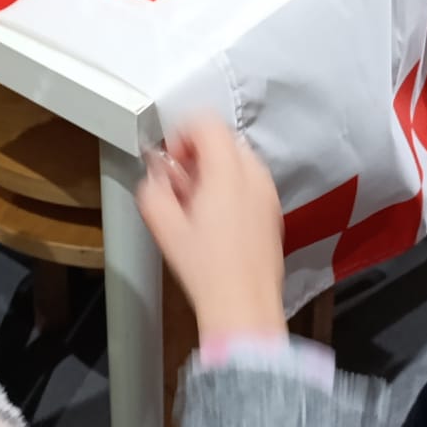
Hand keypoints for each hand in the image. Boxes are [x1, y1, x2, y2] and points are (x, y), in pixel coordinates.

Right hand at [139, 117, 286, 341]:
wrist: (243, 304)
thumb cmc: (209, 271)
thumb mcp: (163, 226)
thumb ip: (152, 188)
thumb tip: (155, 175)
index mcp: (228, 171)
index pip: (207, 122)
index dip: (181, 134)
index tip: (170, 158)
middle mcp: (254, 176)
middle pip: (223, 139)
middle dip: (196, 154)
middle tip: (177, 181)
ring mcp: (268, 193)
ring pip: (238, 160)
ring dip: (213, 170)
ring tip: (193, 203)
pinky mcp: (273, 211)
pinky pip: (250, 183)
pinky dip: (230, 187)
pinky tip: (213, 219)